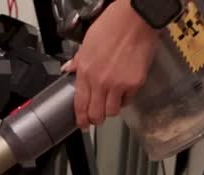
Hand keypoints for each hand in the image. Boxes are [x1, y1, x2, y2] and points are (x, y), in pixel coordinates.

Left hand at [62, 0, 157, 129]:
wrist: (134, 20)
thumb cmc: (112, 26)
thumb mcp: (88, 43)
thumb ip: (78, 60)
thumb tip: (68, 68)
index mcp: (85, 71)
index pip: (79, 103)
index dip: (81, 118)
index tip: (82, 124)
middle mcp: (100, 82)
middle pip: (96, 114)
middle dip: (96, 120)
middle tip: (98, 119)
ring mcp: (118, 84)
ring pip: (112, 111)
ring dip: (112, 109)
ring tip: (113, 101)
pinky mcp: (134, 83)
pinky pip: (129, 99)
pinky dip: (127, 98)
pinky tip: (126, 88)